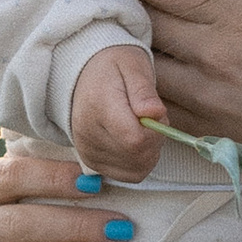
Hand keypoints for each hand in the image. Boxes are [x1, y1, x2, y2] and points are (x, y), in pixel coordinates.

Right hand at [68, 41, 166, 178]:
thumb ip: (144, 91)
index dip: (156, 132)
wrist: (85, 74)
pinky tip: (134, 141)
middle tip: (151, 117)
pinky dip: (139, 162)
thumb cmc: (113, 67)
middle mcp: (88, 134)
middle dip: (155, 140)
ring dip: (149, 152)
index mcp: (99, 107)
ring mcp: (88, 151)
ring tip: (141, 127)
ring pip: (136, 169)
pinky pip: (128, 175)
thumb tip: (156, 113)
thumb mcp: (133, 66)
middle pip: (137, 157)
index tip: (156, 114)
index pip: (135, 140)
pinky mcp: (92, 162)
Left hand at [92, 0, 241, 194]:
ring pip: (139, 61)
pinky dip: (130, 83)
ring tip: (88, 18)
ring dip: (113, 39)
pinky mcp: (206, 128)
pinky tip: (117, 72)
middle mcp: (211, 56)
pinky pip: (152, 101)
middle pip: (141, 18)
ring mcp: (204, 96)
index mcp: (241, 19)